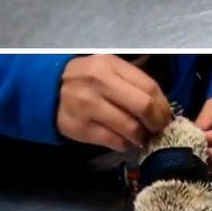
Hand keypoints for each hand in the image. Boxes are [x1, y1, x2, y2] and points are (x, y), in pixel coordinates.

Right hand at [56, 55, 171, 150]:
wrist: (46, 90)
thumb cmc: (83, 79)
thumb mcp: (106, 67)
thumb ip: (131, 79)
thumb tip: (160, 104)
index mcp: (110, 65)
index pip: (149, 87)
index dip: (163, 106)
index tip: (166, 116)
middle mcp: (100, 83)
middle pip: (143, 107)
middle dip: (156, 123)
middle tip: (158, 130)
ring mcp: (89, 106)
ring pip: (130, 128)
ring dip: (141, 136)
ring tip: (141, 136)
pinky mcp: (82, 128)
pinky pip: (114, 141)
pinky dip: (125, 145)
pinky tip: (125, 142)